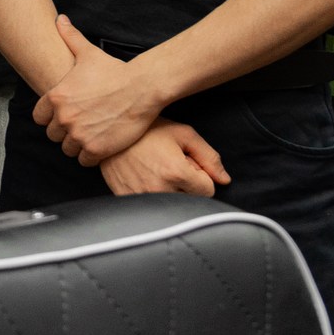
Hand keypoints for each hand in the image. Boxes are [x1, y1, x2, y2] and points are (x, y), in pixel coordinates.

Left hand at [33, 16, 160, 164]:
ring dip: (75, 145)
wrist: (142, 88)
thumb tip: (59, 19)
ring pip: (66, 149)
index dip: (50, 117)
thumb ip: (69, 37)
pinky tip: (99, 146)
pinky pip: (83, 161)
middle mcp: (63, 118)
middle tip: (79, 126)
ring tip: (89, 137)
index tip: (63, 115)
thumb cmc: (115, 70)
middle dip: (63, 132)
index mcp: (56, 97)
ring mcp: (79, 135)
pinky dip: (89, 157)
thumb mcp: (87, 53)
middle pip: (52, 135)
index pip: (39, 117)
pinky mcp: (96, 149)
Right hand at [99, 121, 229, 195]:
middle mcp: (159, 189)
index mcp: (176, 173)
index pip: (208, 191)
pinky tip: (144, 176)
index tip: (187, 163)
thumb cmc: (148, 129)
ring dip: (171, 191)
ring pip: (172, 205)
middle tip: (170, 166)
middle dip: (187, 186)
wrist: (108, 128)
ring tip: (157, 171)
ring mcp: (142, 196)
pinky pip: (152, 205)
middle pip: (191, 200)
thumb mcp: (183, 133)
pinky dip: (153, 194)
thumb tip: (225, 180)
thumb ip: (209, 156)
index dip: (201, 176)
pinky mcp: (128, 199)